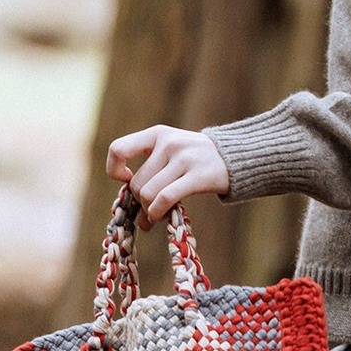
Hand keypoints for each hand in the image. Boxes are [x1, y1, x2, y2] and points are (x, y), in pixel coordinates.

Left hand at [106, 125, 229, 224]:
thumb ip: (150, 166)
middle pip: (137, 183)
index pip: (118, 149)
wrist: (236, 156)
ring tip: (154, 216)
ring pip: (148, 194)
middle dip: (139, 202)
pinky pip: (165, 198)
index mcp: (158, 133)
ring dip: (148, 211)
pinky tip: (160, 217)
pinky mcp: (198, 176)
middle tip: (148, 210)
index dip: (114, 170)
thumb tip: (129, 202)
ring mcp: (184, 158)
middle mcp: (169, 143)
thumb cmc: (197, 158)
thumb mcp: (172, 148)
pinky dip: (157, 213)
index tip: (125, 179)